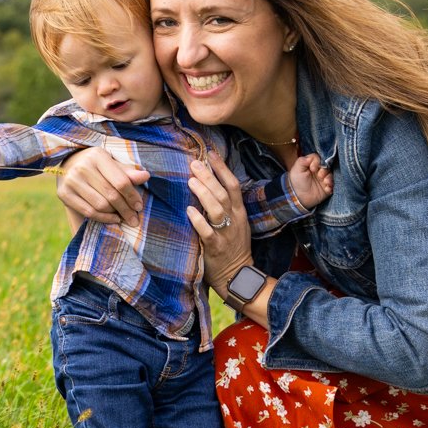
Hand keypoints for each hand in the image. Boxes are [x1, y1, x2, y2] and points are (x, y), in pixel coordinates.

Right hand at [56, 148, 150, 226]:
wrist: (69, 163)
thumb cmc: (97, 165)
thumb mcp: (112, 164)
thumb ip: (127, 172)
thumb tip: (146, 176)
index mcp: (97, 156)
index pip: (120, 181)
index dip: (132, 196)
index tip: (139, 207)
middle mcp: (82, 167)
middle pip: (111, 195)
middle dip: (126, 210)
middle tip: (134, 220)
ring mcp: (71, 180)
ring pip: (100, 205)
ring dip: (115, 214)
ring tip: (122, 217)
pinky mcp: (63, 193)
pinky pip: (88, 212)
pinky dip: (103, 218)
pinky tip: (112, 218)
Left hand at [187, 152, 254, 296]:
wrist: (237, 274)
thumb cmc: (232, 245)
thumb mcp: (234, 221)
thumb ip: (224, 204)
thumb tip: (207, 182)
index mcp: (238, 211)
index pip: (233, 185)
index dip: (222, 168)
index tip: (210, 153)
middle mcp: (234, 220)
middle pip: (223, 193)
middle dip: (209, 176)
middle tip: (194, 163)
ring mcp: (225, 234)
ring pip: (216, 210)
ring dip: (204, 194)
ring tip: (191, 181)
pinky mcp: (215, 248)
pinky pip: (207, 233)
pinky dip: (198, 221)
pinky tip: (189, 210)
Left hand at [289, 153, 333, 209]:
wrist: (298, 196)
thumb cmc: (296, 181)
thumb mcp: (296, 169)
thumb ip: (302, 161)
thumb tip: (311, 157)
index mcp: (312, 165)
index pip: (318, 158)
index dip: (317, 162)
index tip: (312, 168)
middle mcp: (319, 171)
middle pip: (327, 166)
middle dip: (324, 170)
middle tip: (319, 176)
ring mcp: (324, 179)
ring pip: (331, 175)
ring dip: (329, 178)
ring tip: (325, 182)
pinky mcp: (327, 187)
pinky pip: (333, 185)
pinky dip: (331, 186)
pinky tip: (326, 188)